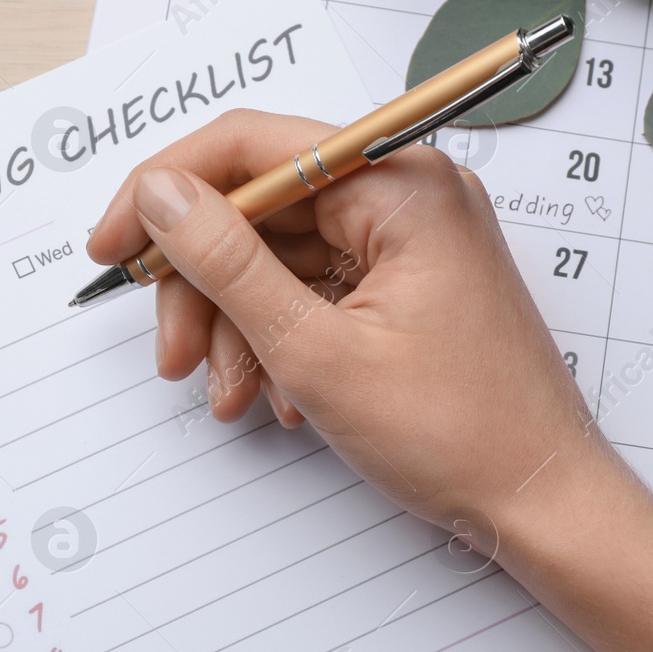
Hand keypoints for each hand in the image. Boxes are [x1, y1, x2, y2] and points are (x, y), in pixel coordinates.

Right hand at [86, 109, 619, 529]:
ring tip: (230, 394)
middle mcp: (406, 194)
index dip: (165, 191)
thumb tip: (161, 196)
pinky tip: (277, 397)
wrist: (540, 504)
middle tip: (173, 352)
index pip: (252, 146)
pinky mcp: (406, 284)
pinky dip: (280, 340)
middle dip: (204, 285)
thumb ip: (228, 263)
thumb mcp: (316, 350)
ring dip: (238, 326)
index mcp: (399, 183)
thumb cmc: (459, 433)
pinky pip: (316, 290)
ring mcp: (409, 240)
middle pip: (261, 208)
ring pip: (280, 258)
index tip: (112, 247)